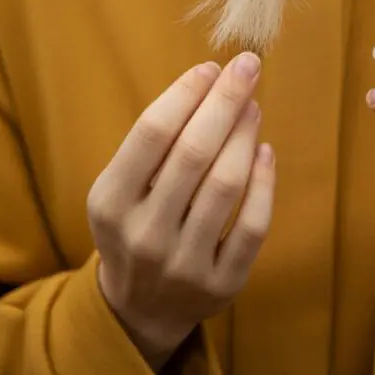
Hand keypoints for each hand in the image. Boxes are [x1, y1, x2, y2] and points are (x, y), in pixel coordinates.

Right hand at [87, 53, 274, 371]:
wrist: (139, 309)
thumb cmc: (134, 222)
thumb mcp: (120, 186)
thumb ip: (154, 143)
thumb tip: (210, 80)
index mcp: (110, 203)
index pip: (152, 132)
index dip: (185, 93)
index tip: (210, 66)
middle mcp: (145, 235)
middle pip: (193, 152)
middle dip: (225, 101)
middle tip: (247, 66)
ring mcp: (184, 264)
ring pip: (225, 185)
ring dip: (244, 135)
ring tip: (252, 105)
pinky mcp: (222, 285)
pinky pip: (253, 226)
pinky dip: (264, 182)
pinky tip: (264, 150)